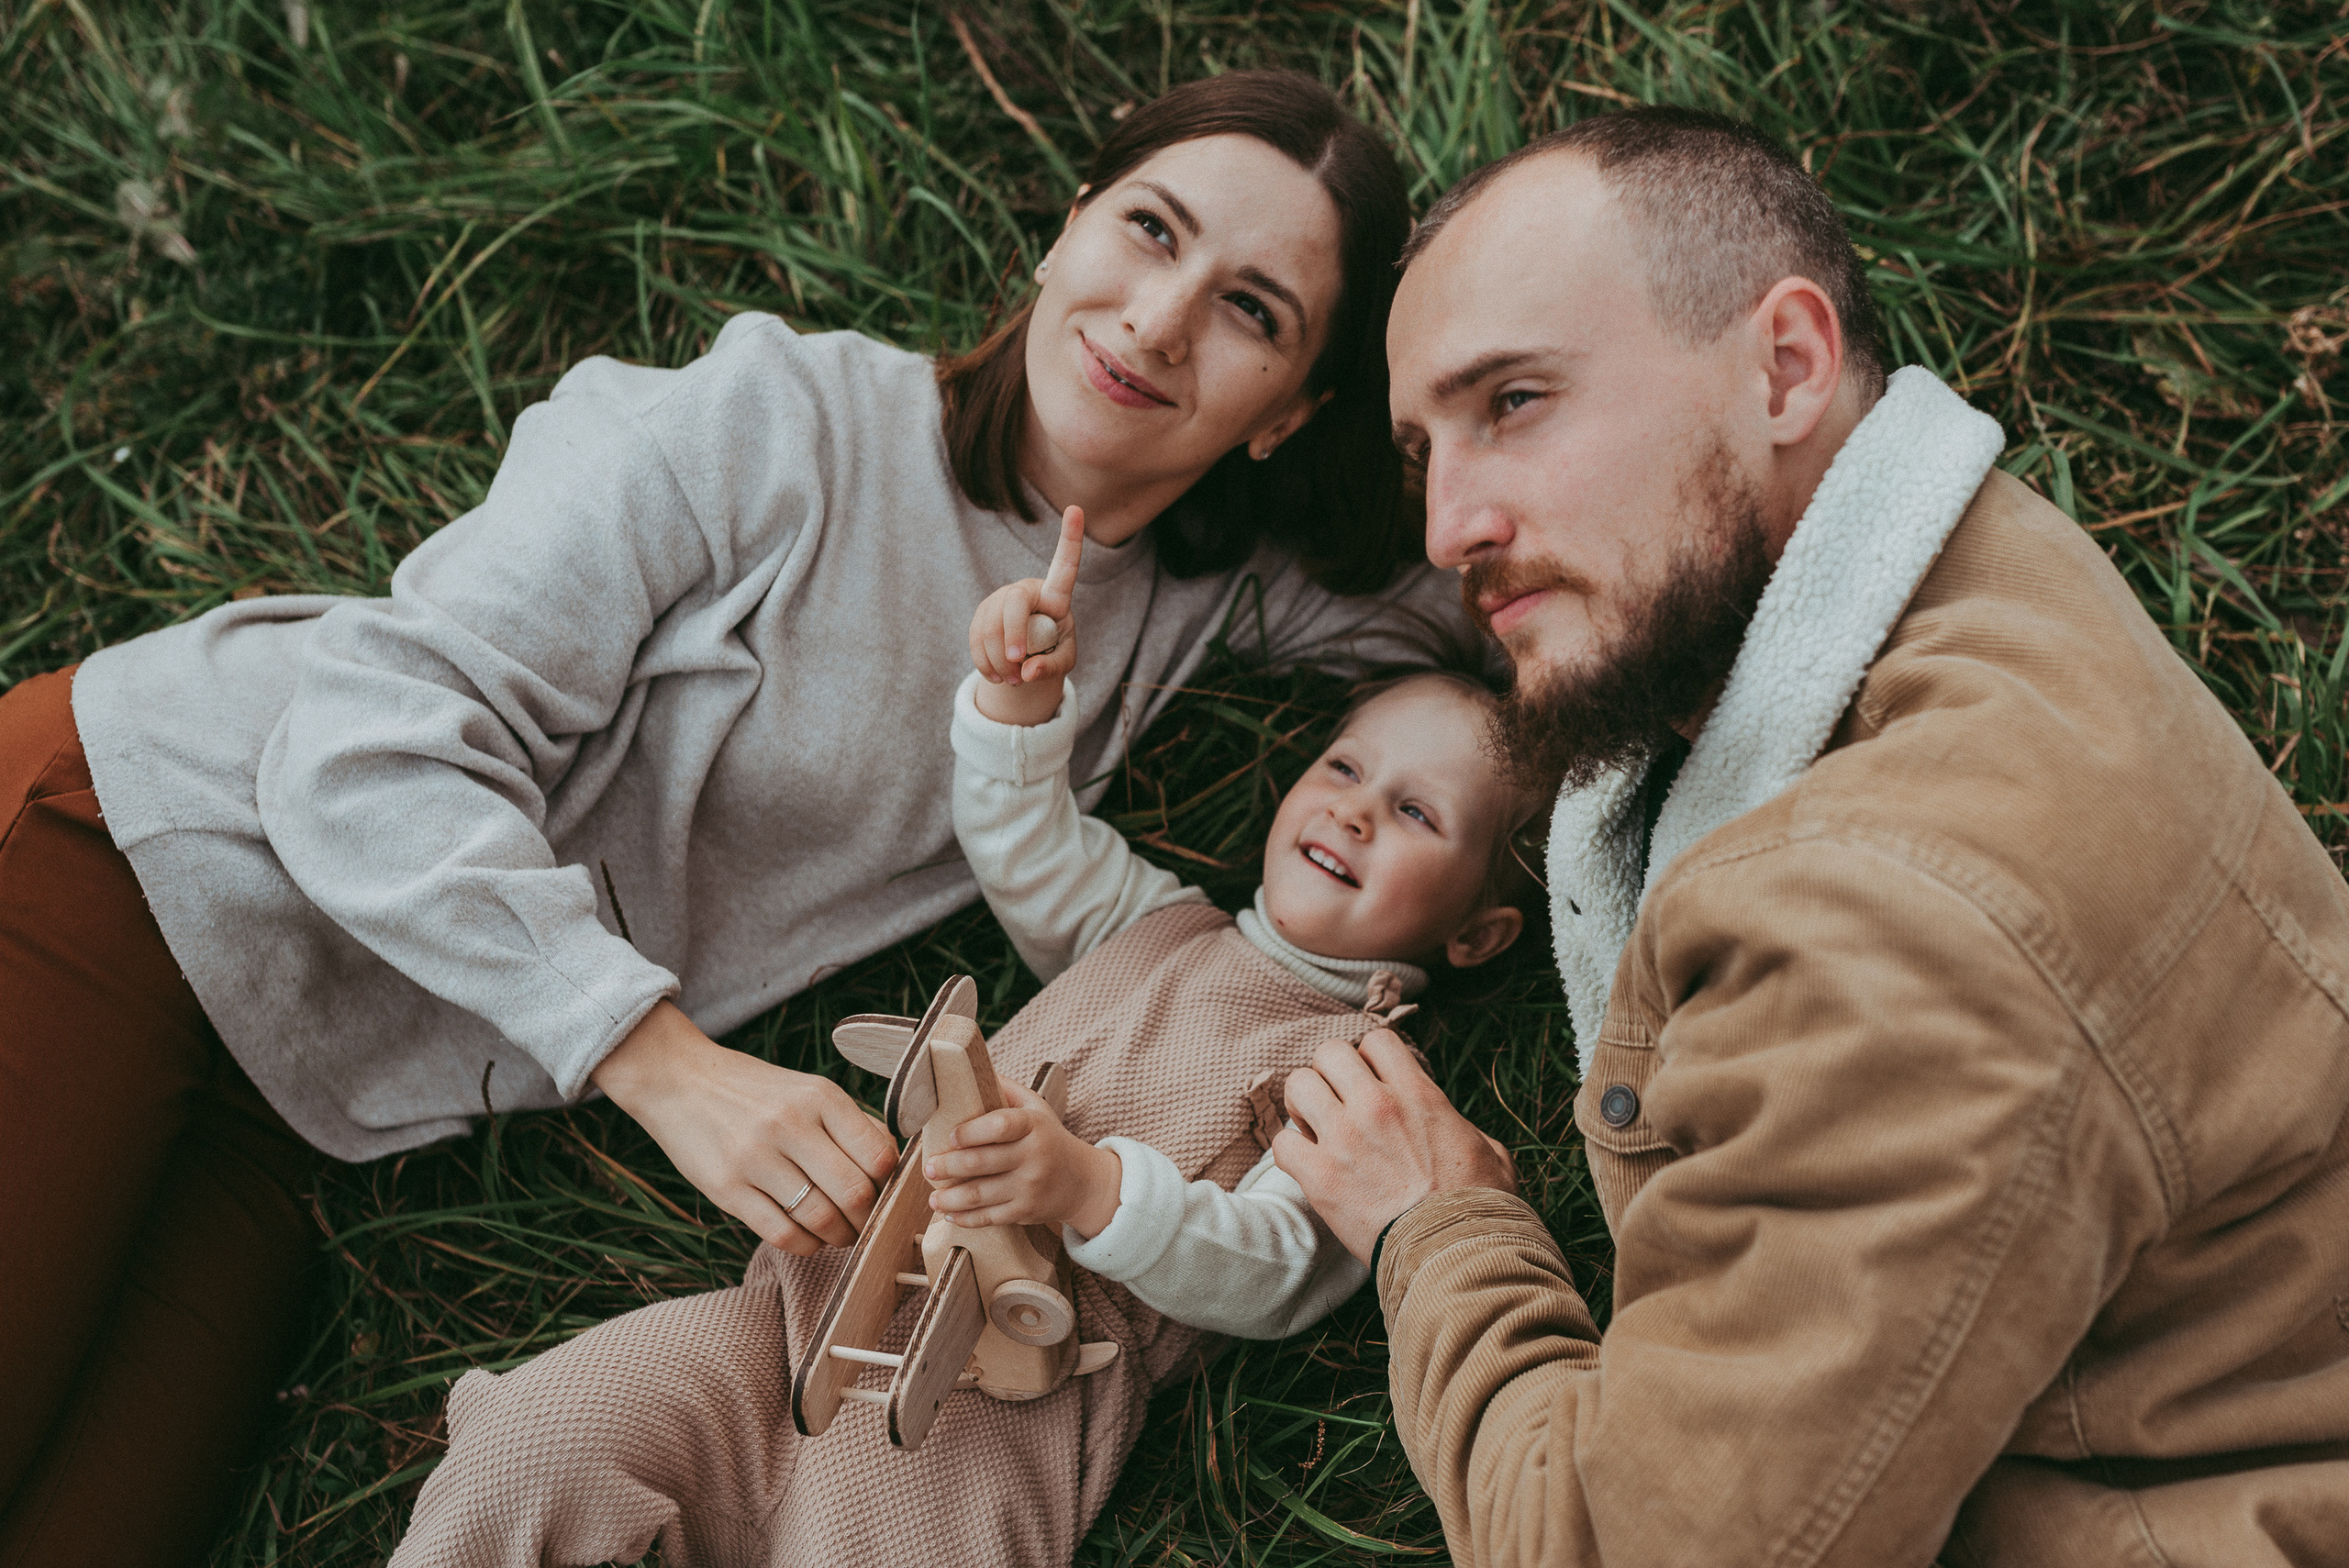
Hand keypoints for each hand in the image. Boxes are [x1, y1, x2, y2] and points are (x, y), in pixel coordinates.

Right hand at [592, 1001, 898, 1255]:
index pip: (879, 1155)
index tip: (884, 1193)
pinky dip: (806, 1245)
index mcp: (820, 1096)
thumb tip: (892, 1169)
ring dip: (840, 1236)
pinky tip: (809, 1237)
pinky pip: (781, 1234)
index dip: (890, 1184)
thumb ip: (850, 1125)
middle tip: (865, 1223)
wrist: (679, 1081)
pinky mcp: (726, 1188)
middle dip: (868, 1219)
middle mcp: (790, 1124)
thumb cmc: (757, 1092)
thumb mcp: (808, 1090)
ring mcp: (755, 1157)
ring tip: (839, 1233)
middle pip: (854, 1193)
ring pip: (821, 1219)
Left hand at [923, 1080, 1122, 1237]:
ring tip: (933, 1197)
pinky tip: (950, 1214)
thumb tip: (968, 1067)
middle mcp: (1033, 1156)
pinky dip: (966, 1218)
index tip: (950, 1136)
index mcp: (1033, 1125)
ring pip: (981, 1194)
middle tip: (928, 1168)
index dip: (971, 1132)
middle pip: (982, 1162)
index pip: (999, 1126)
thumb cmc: (1049, 1138)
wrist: (1082, 1181)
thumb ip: (1006, 1090)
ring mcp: (1029, 1186)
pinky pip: (990, 1217)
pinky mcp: (1026, 1211)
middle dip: (949, 1166)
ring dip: (950, 1198)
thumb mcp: (1037, 1108)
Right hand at [969, 505, 1082, 724]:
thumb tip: (1028, 671)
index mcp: (1055, 594)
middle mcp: (1026, 589)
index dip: (1070, 539)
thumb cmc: (1054, 651)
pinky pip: (976, 637)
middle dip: (1013, 634)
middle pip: (1014, 602)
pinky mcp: (981, 614)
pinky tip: (995, 676)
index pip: (1064, 566)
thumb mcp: (1063, 662)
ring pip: (990, 625)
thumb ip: (1051, 667)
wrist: (1028, 656)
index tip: (1075, 509)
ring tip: (1014, 680)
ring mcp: (1000, 599)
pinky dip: (984, 662)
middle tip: (1018, 664)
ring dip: (999, 659)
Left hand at [1272, 1028, 1517, 1262]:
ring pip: (1297, 1086)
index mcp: (1418, 1094)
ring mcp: (1344, 1140)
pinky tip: (1308, 1164)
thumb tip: (1455, 1130)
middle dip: (1330, 1074)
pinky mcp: (1321, 1179)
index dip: (1371, 1058)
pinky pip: (1281, 1143)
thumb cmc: (1481, 1208)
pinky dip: (1290, 1151)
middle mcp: (1376, 1107)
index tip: (1373, 1082)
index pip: (1377, 1040)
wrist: (1457, 1255)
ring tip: (1316, 1128)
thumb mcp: (1490, 1152)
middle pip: (1329, 1053)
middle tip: (1338, 1102)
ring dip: (1303, 1105)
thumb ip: (1463, 1128)